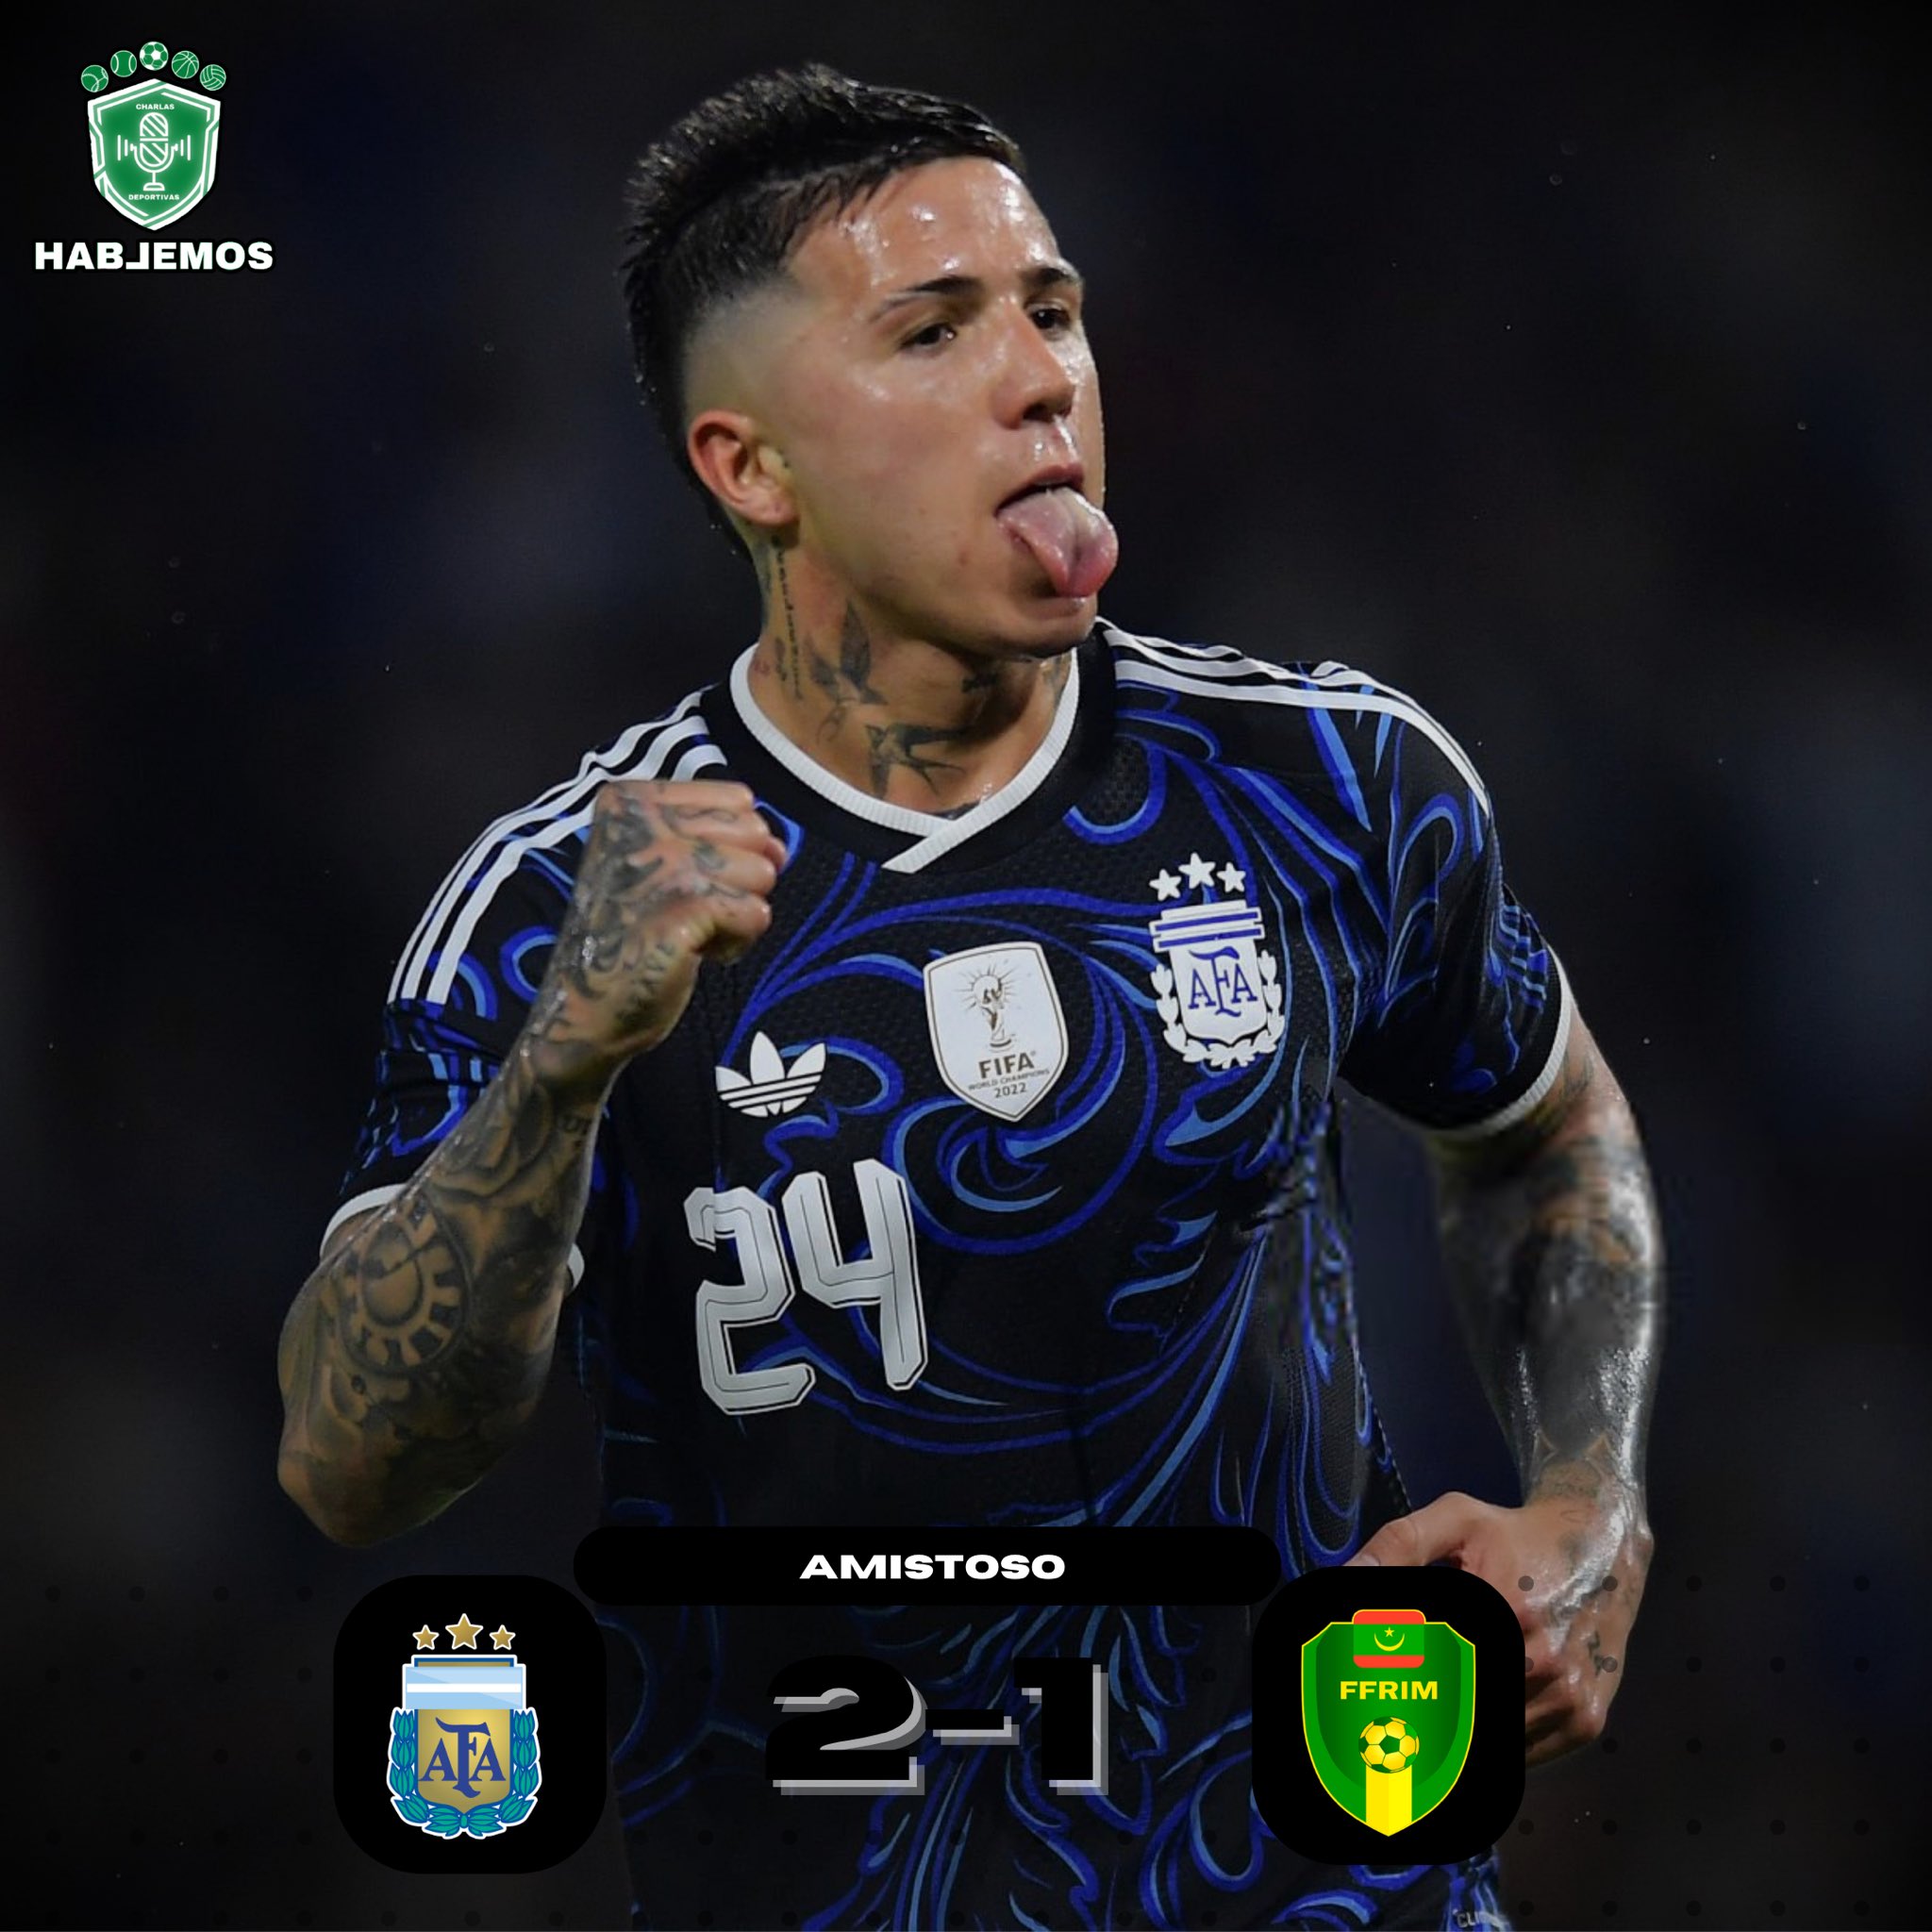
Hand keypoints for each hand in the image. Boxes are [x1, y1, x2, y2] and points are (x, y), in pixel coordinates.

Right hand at [521, 779, 786, 1096]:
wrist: (585, 1009)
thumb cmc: (632, 933)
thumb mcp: (665, 863)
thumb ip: (722, 838)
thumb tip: (779, 849)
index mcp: (631, 798)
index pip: (739, 800)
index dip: (732, 847)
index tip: (686, 882)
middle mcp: (640, 820)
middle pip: (755, 833)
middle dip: (740, 879)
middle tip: (689, 911)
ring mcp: (661, 864)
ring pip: (761, 874)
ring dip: (736, 915)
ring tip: (689, 934)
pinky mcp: (682, 910)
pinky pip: (756, 914)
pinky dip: (736, 943)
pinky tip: (694, 954)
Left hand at [1344, 1487, 1652, 1765]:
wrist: (1605, 1544)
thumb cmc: (1520, 1534)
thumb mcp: (1457, 1520)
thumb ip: (1398, 1545)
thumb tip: (1346, 1576)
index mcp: (1502, 1611)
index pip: (1432, 1674)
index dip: (1400, 1688)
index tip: (1373, 1693)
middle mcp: (1540, 1661)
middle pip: (1460, 1715)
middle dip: (1426, 1716)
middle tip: (1394, 1713)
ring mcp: (1568, 1697)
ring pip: (1494, 1739)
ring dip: (1464, 1733)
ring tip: (1436, 1713)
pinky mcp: (1587, 1720)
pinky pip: (1527, 1752)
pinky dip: (1499, 1739)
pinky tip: (1480, 1712)